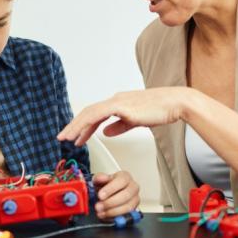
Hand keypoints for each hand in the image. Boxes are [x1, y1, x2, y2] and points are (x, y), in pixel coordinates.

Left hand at [57, 88, 192, 146]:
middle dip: (74, 125)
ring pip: (89, 113)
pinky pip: (98, 114)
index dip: (83, 126)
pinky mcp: (122, 106)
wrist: (174, 103)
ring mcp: (118, 101)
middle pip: (88, 112)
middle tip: (63, 137)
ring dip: (76, 125)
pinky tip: (82, 133)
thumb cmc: (160, 111)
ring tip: (67, 137)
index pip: (95, 114)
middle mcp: (115, 100)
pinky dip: (87, 123)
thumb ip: (120, 126)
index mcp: (118, 103)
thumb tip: (105, 132)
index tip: (76, 137)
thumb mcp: (136, 121)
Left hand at [93, 171, 139, 219]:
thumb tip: (102, 178)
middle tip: (98, 206)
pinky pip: (127, 215)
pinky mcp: (134, 210)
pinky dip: (116, 217)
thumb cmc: (106, 186)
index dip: (111, 189)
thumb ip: (99, 178)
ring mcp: (135, 199)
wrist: (108, 195)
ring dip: (113, 211)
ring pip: (128, 207)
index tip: (100, 196)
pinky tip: (106, 216)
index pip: (122, 181)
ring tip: (101, 212)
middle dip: (111, 202)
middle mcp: (133, 187)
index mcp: (125, 177)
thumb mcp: (99, 180)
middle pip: (127, 195)